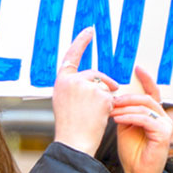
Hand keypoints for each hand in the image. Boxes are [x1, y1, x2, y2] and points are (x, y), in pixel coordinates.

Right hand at [52, 28, 119, 155]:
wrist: (74, 141)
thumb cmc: (70, 127)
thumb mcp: (65, 101)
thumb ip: (75, 87)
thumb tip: (94, 80)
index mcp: (61, 81)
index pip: (71, 55)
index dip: (81, 42)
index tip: (90, 30)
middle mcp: (72, 80)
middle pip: (94, 75)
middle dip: (103, 86)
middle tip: (102, 105)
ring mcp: (86, 86)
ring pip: (104, 86)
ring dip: (105, 99)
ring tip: (95, 116)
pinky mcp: (100, 95)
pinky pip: (111, 97)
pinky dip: (110, 107)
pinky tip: (100, 117)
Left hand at [111, 66, 172, 172]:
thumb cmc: (131, 150)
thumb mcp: (125, 125)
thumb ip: (124, 111)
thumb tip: (114, 96)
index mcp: (155, 114)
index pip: (153, 92)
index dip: (146, 79)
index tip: (137, 67)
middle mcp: (163, 117)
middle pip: (146, 98)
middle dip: (127, 96)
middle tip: (111, 98)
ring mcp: (166, 125)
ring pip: (145, 107)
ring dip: (125, 107)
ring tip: (110, 109)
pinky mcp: (164, 134)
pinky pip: (146, 119)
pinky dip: (130, 117)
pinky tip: (117, 118)